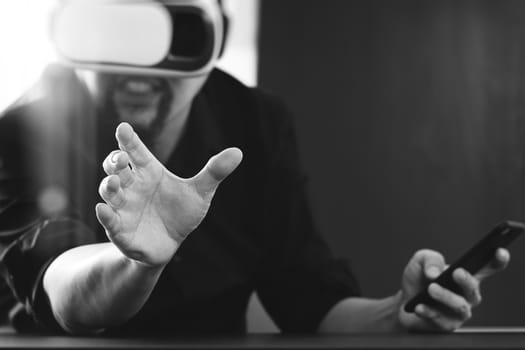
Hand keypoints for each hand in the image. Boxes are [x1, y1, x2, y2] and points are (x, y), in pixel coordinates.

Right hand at [95, 122, 241, 266]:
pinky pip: (109, 221)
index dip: (129, 140)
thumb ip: (214, 172)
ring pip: (109, 191)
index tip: (124, 128)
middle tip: (121, 158)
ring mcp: (124, 207)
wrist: (170, 244)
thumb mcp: (200, 192)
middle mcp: (132, 186)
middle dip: (114, 161)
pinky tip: (103, 209)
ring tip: (115, 182)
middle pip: (116, 168)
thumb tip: (238, 152)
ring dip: (109, 186)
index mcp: (149, 172)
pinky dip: (105, 215)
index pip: (137, 152)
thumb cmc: (181, 213)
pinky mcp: (120, 229)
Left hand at [397, 248, 509, 331]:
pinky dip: (429, 311)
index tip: (499, 252)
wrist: (403, 303)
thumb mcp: (420, 261)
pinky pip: (440, 319)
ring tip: (431, 288)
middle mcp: (467, 294)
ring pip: (460, 306)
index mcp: (466, 275)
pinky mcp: (447, 325)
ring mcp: (458, 311)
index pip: (487, 268)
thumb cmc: (418, 280)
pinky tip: (419, 306)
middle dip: (466, 280)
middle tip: (456, 272)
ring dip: (446, 297)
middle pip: (473, 288)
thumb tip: (434, 272)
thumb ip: (429, 259)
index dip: (497, 261)